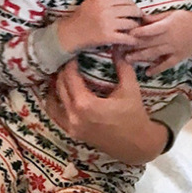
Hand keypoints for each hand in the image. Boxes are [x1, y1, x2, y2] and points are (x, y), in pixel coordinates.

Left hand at [47, 50, 168, 163]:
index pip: (70, 77)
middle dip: (63, 72)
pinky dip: (55, 102)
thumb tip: (117, 48)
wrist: (138, 145)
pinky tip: (60, 93)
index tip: (73, 54)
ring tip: (61, 75)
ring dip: (55, 86)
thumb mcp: (130, 89)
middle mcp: (73, 116)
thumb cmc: (135, 116)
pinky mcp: (72, 132)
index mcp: (85, 104)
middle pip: (60, 87)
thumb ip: (122, 66)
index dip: (70, 64)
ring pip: (53, 101)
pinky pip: (56, 115)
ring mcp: (70, 126)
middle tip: (68, 61)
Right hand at [58, 0, 141, 52]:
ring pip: (131, 23)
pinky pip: (126, 37)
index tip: (133, 8)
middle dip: (138, 14)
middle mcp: (106, 11)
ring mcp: (107, 24)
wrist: (70, 34)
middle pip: (131, 10)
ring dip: (136, 27)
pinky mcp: (108, 37)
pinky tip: (133, 40)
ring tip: (135, 29)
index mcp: (102, 1)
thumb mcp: (90, 1)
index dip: (132, 3)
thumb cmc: (80, 17)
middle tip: (139, 18)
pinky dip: (132, 39)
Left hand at [127, 9, 191, 74]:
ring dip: (140, 57)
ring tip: (127, 60)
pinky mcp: (179, 57)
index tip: (124, 34)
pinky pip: (166, 64)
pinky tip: (147, 73)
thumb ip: (155, 18)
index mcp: (167, 26)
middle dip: (133, 46)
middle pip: (148, 43)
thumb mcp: (172, 13)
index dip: (136, 33)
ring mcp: (174, 49)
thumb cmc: (188, 18)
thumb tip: (139, 18)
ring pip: (154, 54)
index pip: (149, 30)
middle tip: (119, 48)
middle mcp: (170, 39)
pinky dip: (157, 69)